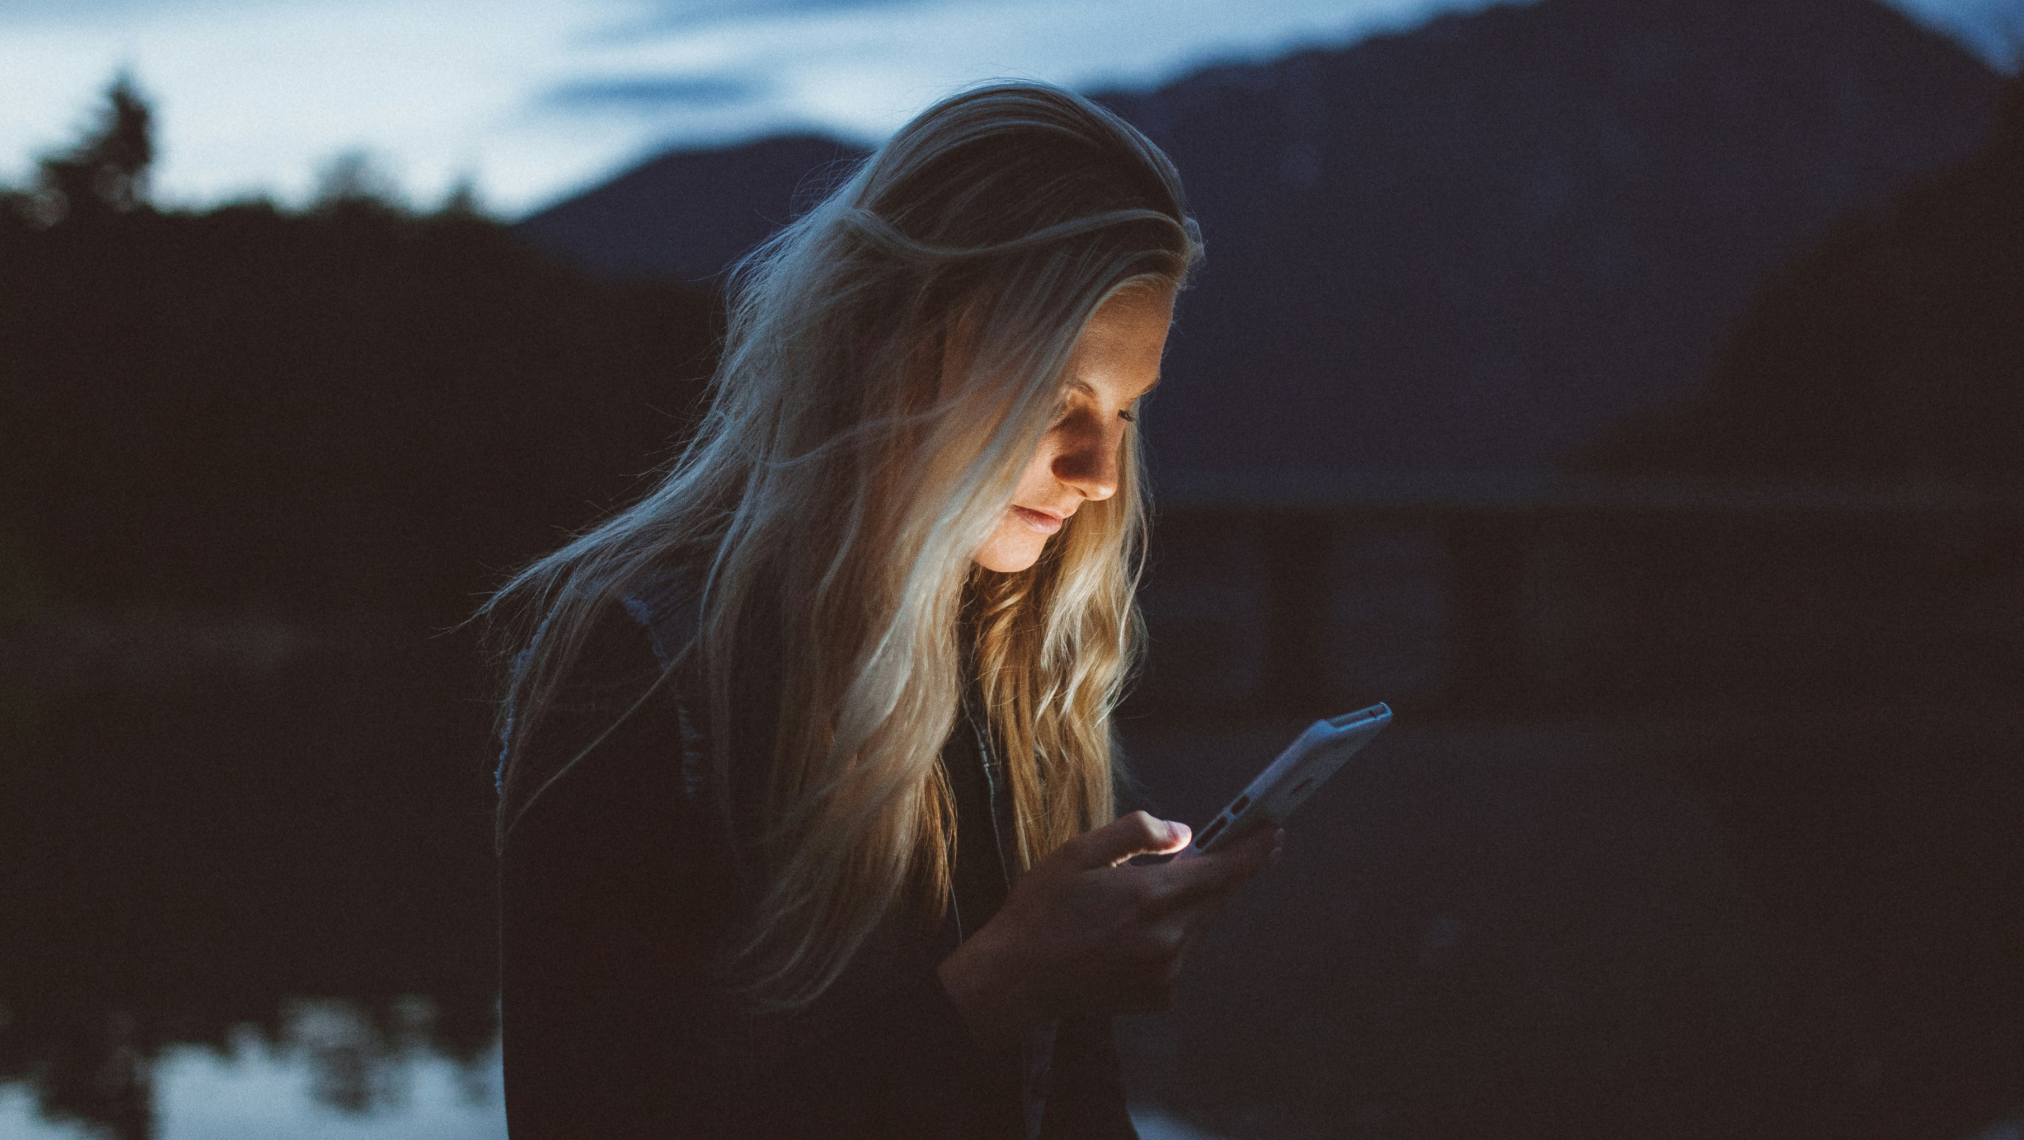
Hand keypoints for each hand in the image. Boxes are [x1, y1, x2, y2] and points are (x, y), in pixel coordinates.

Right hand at [936, 810, 1281, 1049]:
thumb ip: (1138, 834)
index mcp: (1151, 896)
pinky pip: (1181, 955)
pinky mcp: (1159, 995)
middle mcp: (1168, 938)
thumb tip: (1184, 834)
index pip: (1224, 870)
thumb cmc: (1042, 910)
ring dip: (1188, 906)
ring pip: (1199, 926)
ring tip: (1142, 898)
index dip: (1254, 849)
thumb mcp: (1080, 851)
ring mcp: (1166, 972)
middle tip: (1208, 853)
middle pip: (1216, 898)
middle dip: (1217, 874)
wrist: (1017, 979)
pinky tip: (1128, 934)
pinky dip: (1170, 937)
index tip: (1275, 833)